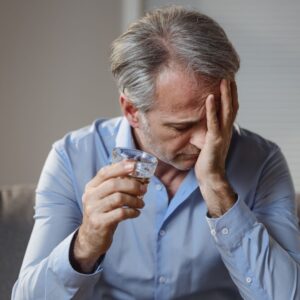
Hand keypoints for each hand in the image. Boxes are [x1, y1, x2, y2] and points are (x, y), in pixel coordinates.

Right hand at [72, 160, 146, 272]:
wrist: (91, 238)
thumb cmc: (103, 212)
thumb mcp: (104, 196)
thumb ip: (116, 184)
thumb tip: (136, 171)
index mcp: (91, 187)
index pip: (105, 172)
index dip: (120, 167)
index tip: (135, 165)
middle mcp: (90, 196)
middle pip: (114, 184)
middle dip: (133, 185)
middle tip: (144, 189)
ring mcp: (93, 210)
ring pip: (119, 198)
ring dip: (135, 200)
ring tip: (141, 203)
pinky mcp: (100, 223)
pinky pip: (121, 213)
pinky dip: (132, 212)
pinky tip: (136, 213)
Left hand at [195, 79, 238, 216]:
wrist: (211, 177)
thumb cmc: (208, 161)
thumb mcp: (211, 142)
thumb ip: (210, 132)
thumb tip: (204, 123)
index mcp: (225, 130)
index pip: (230, 109)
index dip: (231, 95)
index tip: (228, 80)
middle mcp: (227, 130)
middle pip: (232, 106)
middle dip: (231, 90)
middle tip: (229, 73)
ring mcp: (222, 134)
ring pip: (226, 111)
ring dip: (225, 94)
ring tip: (224, 79)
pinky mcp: (214, 140)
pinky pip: (213, 122)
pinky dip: (212, 109)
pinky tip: (210, 97)